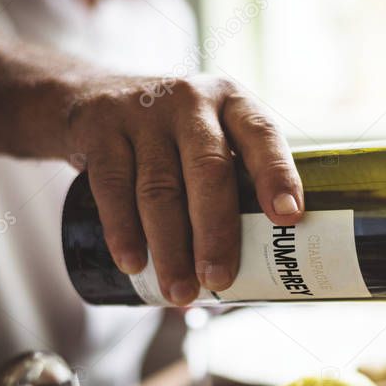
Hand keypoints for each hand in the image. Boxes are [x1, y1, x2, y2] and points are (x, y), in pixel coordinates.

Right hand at [64, 75, 303, 304]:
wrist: (96, 95)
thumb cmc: (176, 137)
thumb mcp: (212, 137)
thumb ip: (235, 185)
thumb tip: (258, 273)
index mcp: (233, 104)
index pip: (262, 136)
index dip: (276, 175)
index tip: (289, 217)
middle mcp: (191, 101)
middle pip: (208, 170)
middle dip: (215, 231)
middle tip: (219, 279)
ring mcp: (143, 112)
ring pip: (158, 188)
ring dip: (169, 248)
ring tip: (179, 291)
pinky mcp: (99, 128)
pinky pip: (112, 187)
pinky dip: (123, 231)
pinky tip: (134, 263)